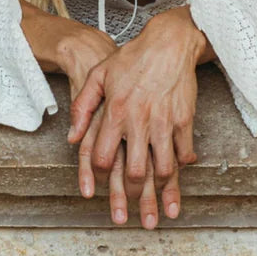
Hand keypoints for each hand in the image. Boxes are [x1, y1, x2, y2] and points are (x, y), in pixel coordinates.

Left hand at [67, 16, 200, 222]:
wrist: (168, 42)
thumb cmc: (132, 58)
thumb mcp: (98, 75)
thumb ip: (82, 106)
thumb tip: (72, 138)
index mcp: (116, 112)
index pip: (103, 157)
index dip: (100, 177)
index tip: (102, 186)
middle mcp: (139, 121)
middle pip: (136, 171)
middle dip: (134, 196)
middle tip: (135, 212)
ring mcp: (164, 122)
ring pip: (163, 168)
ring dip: (161, 191)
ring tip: (161, 209)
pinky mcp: (184, 120)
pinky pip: (183, 152)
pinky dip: (181, 166)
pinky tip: (178, 174)